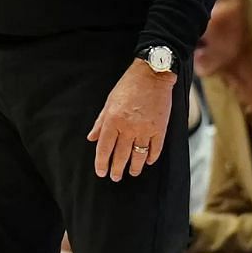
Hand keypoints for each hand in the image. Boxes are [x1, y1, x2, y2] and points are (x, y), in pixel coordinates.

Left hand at [88, 59, 174, 180]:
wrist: (152, 75)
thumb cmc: (128, 86)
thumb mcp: (109, 102)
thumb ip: (100, 122)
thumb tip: (91, 138)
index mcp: (113, 120)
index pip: (104, 148)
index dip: (101, 163)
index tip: (101, 172)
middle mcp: (128, 128)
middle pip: (121, 155)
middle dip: (117, 169)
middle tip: (115, 178)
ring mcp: (145, 129)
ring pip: (139, 156)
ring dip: (135, 167)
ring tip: (132, 173)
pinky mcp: (160, 128)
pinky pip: (155, 149)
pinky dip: (151, 157)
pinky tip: (148, 161)